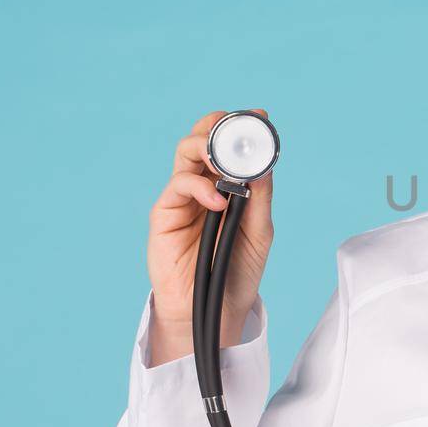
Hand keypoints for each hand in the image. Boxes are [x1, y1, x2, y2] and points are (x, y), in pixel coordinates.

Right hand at [145, 109, 274, 366]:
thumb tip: (263, 165)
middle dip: (219, 125)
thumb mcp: (259, 231)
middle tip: (238, 126)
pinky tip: (218, 201)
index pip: (230, 144)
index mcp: (228, 184)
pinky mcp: (164, 214)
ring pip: (186, 153)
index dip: (242, 126)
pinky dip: (200, 187)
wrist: (214, 311)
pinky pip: (178, 186)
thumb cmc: (236, 271)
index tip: (261, 115)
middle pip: (203, 138)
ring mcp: (183, 197)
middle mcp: (203, 184)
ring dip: (205, 145)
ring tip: (225, 158)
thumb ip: (259, 198)